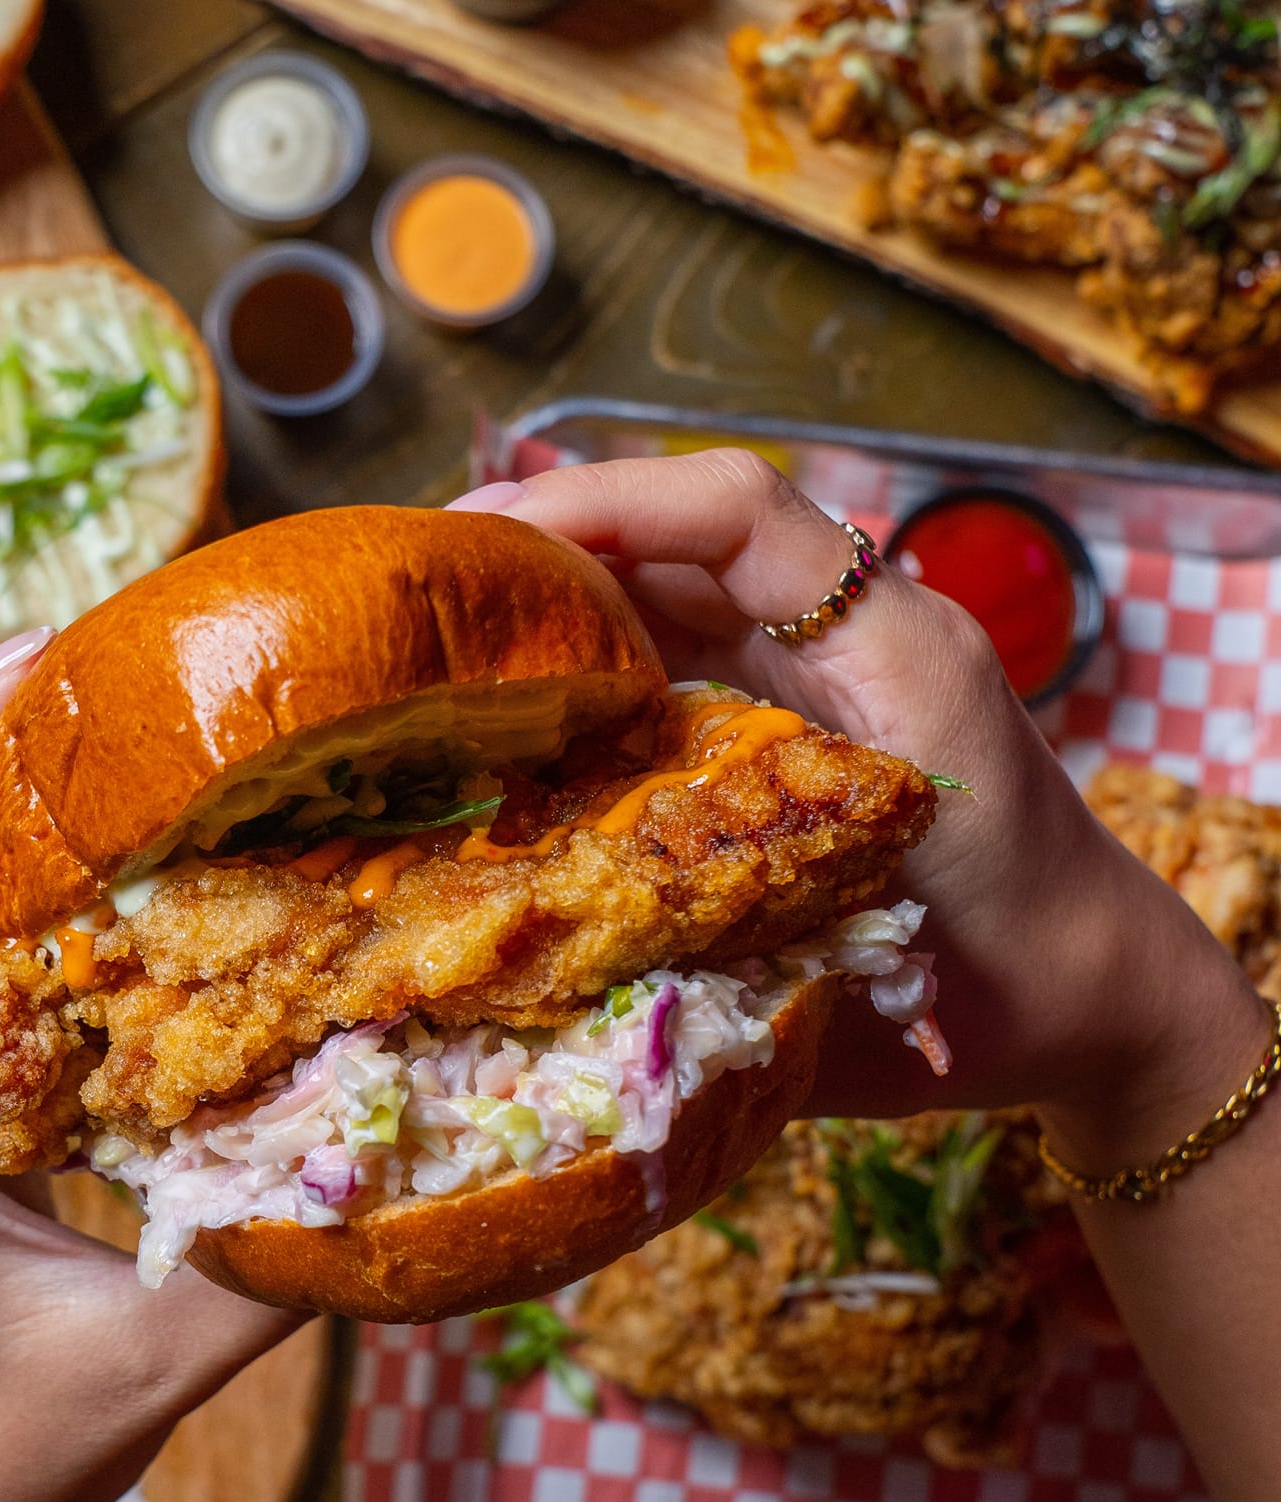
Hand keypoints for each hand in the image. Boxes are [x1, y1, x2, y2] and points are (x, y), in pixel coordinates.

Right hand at [457, 452, 1272, 1162]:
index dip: (604, 505)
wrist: (1088, 995)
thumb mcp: (863, 970)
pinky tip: (508, 708)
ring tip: (434, 637)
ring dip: (554, 601)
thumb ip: (723, 956)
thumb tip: (541, 962)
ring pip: (675, 590)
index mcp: (889, 658)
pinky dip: (590, 666)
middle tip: (416, 588)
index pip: (739, 517)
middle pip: (686, 535)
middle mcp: (850, 639)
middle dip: (546, 542)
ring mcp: (821, 675)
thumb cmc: (998, 983)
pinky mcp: (794, 720)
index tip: (479, 537)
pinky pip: (682, 657)